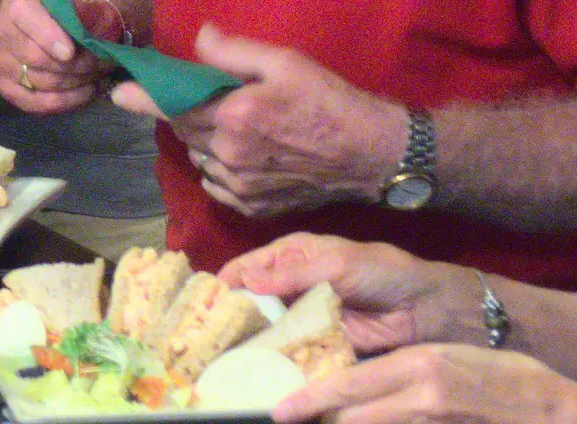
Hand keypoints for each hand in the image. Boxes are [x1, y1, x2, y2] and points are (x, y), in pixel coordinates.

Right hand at [0, 0, 120, 114]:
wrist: (59, 20)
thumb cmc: (74, 6)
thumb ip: (86, 8)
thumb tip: (90, 33)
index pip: (24, 15)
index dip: (46, 36)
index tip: (70, 52)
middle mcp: (1, 28)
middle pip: (35, 57)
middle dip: (76, 64)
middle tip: (105, 63)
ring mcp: (0, 60)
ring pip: (40, 81)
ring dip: (76, 82)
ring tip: (100, 75)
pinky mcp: (6, 86)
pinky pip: (33, 104)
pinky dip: (65, 102)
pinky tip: (86, 92)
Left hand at [110, 24, 406, 216]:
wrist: (372, 155)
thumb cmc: (329, 101)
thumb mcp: (285, 62)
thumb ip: (234, 52)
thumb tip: (198, 39)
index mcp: (235, 117)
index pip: (174, 106)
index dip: (144, 98)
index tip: (119, 93)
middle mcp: (231, 155)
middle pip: (184, 131)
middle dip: (179, 112)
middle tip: (190, 97)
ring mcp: (241, 186)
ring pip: (199, 157)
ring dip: (201, 139)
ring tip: (228, 124)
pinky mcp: (253, 206)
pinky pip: (215, 183)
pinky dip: (217, 166)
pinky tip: (239, 152)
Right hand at [220, 232, 468, 353]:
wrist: (426, 308)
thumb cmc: (381, 272)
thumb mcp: (336, 265)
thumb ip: (292, 275)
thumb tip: (246, 280)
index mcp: (292, 255)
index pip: (249, 265)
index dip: (226, 281)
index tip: (201, 301)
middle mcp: (292, 285)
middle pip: (254, 300)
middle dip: (233, 315)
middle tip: (205, 336)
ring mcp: (305, 316)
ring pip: (270, 328)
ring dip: (252, 341)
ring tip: (224, 358)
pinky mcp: (321, 343)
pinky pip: (294, 351)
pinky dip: (278, 360)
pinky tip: (259, 371)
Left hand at [271, 345, 576, 423]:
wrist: (548, 408)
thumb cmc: (496, 374)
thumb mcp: (440, 359)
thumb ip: (398, 373)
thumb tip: (353, 388)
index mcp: (417, 366)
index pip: (348, 385)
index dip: (310, 400)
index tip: (281, 409)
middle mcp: (421, 398)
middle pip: (353, 419)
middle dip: (322, 420)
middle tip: (295, 418)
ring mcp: (433, 422)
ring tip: (324, 421)